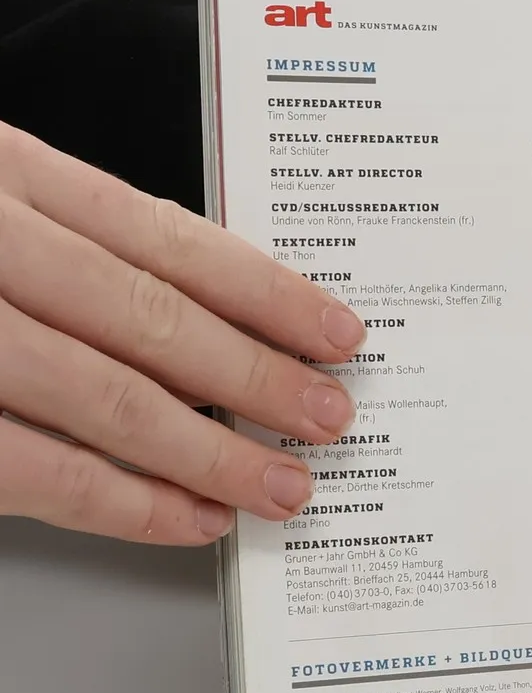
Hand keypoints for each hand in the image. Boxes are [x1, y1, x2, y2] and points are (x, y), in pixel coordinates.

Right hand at [0, 123, 365, 543]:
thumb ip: (74, 239)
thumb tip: (206, 304)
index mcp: (8, 176)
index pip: (165, 238)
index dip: (267, 293)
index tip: (338, 334)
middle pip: (151, 318)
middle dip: (258, 377)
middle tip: (329, 418)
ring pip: (109, 398)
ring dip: (213, 453)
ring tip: (283, 484)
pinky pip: (41, 471)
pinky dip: (128, 503)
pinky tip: (191, 516)